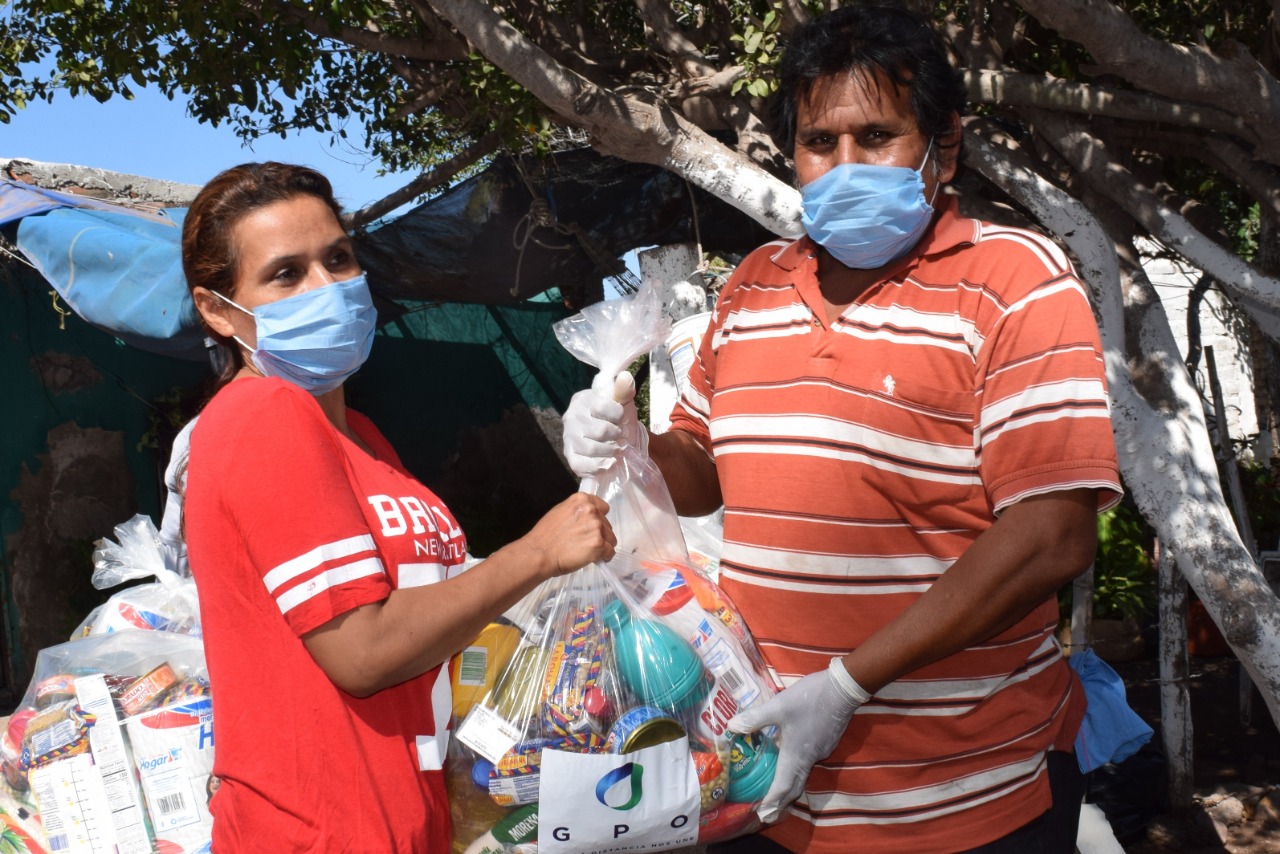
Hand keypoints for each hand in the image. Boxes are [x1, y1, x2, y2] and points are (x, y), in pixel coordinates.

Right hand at [521, 492, 616, 576]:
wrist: (539, 553)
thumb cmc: (545, 536)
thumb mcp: (559, 512)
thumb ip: (577, 511)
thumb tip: (586, 518)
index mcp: (581, 500)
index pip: (603, 507)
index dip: (599, 519)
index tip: (593, 527)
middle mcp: (591, 511)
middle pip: (607, 524)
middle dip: (599, 533)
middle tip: (585, 542)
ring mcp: (596, 527)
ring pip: (611, 538)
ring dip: (603, 545)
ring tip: (588, 551)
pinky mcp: (599, 544)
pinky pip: (610, 552)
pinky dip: (605, 557)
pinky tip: (595, 559)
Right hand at [562, 371, 645, 477]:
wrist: (618, 439)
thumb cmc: (618, 418)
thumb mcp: (624, 402)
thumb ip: (624, 390)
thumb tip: (626, 377)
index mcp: (582, 399)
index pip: (603, 407)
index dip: (618, 416)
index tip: (621, 418)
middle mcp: (570, 417)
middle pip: (600, 431)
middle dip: (616, 436)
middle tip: (621, 436)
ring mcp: (568, 438)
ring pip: (592, 449)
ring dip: (611, 451)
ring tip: (617, 448)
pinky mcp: (569, 456)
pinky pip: (581, 465)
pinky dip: (599, 466)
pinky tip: (608, 462)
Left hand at [727, 658, 869, 824]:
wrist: (842, 689)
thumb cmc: (809, 699)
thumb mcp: (778, 707)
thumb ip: (755, 718)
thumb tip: (731, 726)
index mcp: (796, 755)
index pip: (783, 787)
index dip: (772, 802)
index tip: (762, 815)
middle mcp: (809, 758)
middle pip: (795, 787)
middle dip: (781, 803)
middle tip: (769, 815)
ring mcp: (820, 751)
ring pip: (803, 775)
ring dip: (790, 787)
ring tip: (777, 793)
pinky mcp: (826, 742)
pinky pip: (809, 763)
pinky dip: (798, 770)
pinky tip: (790, 760)